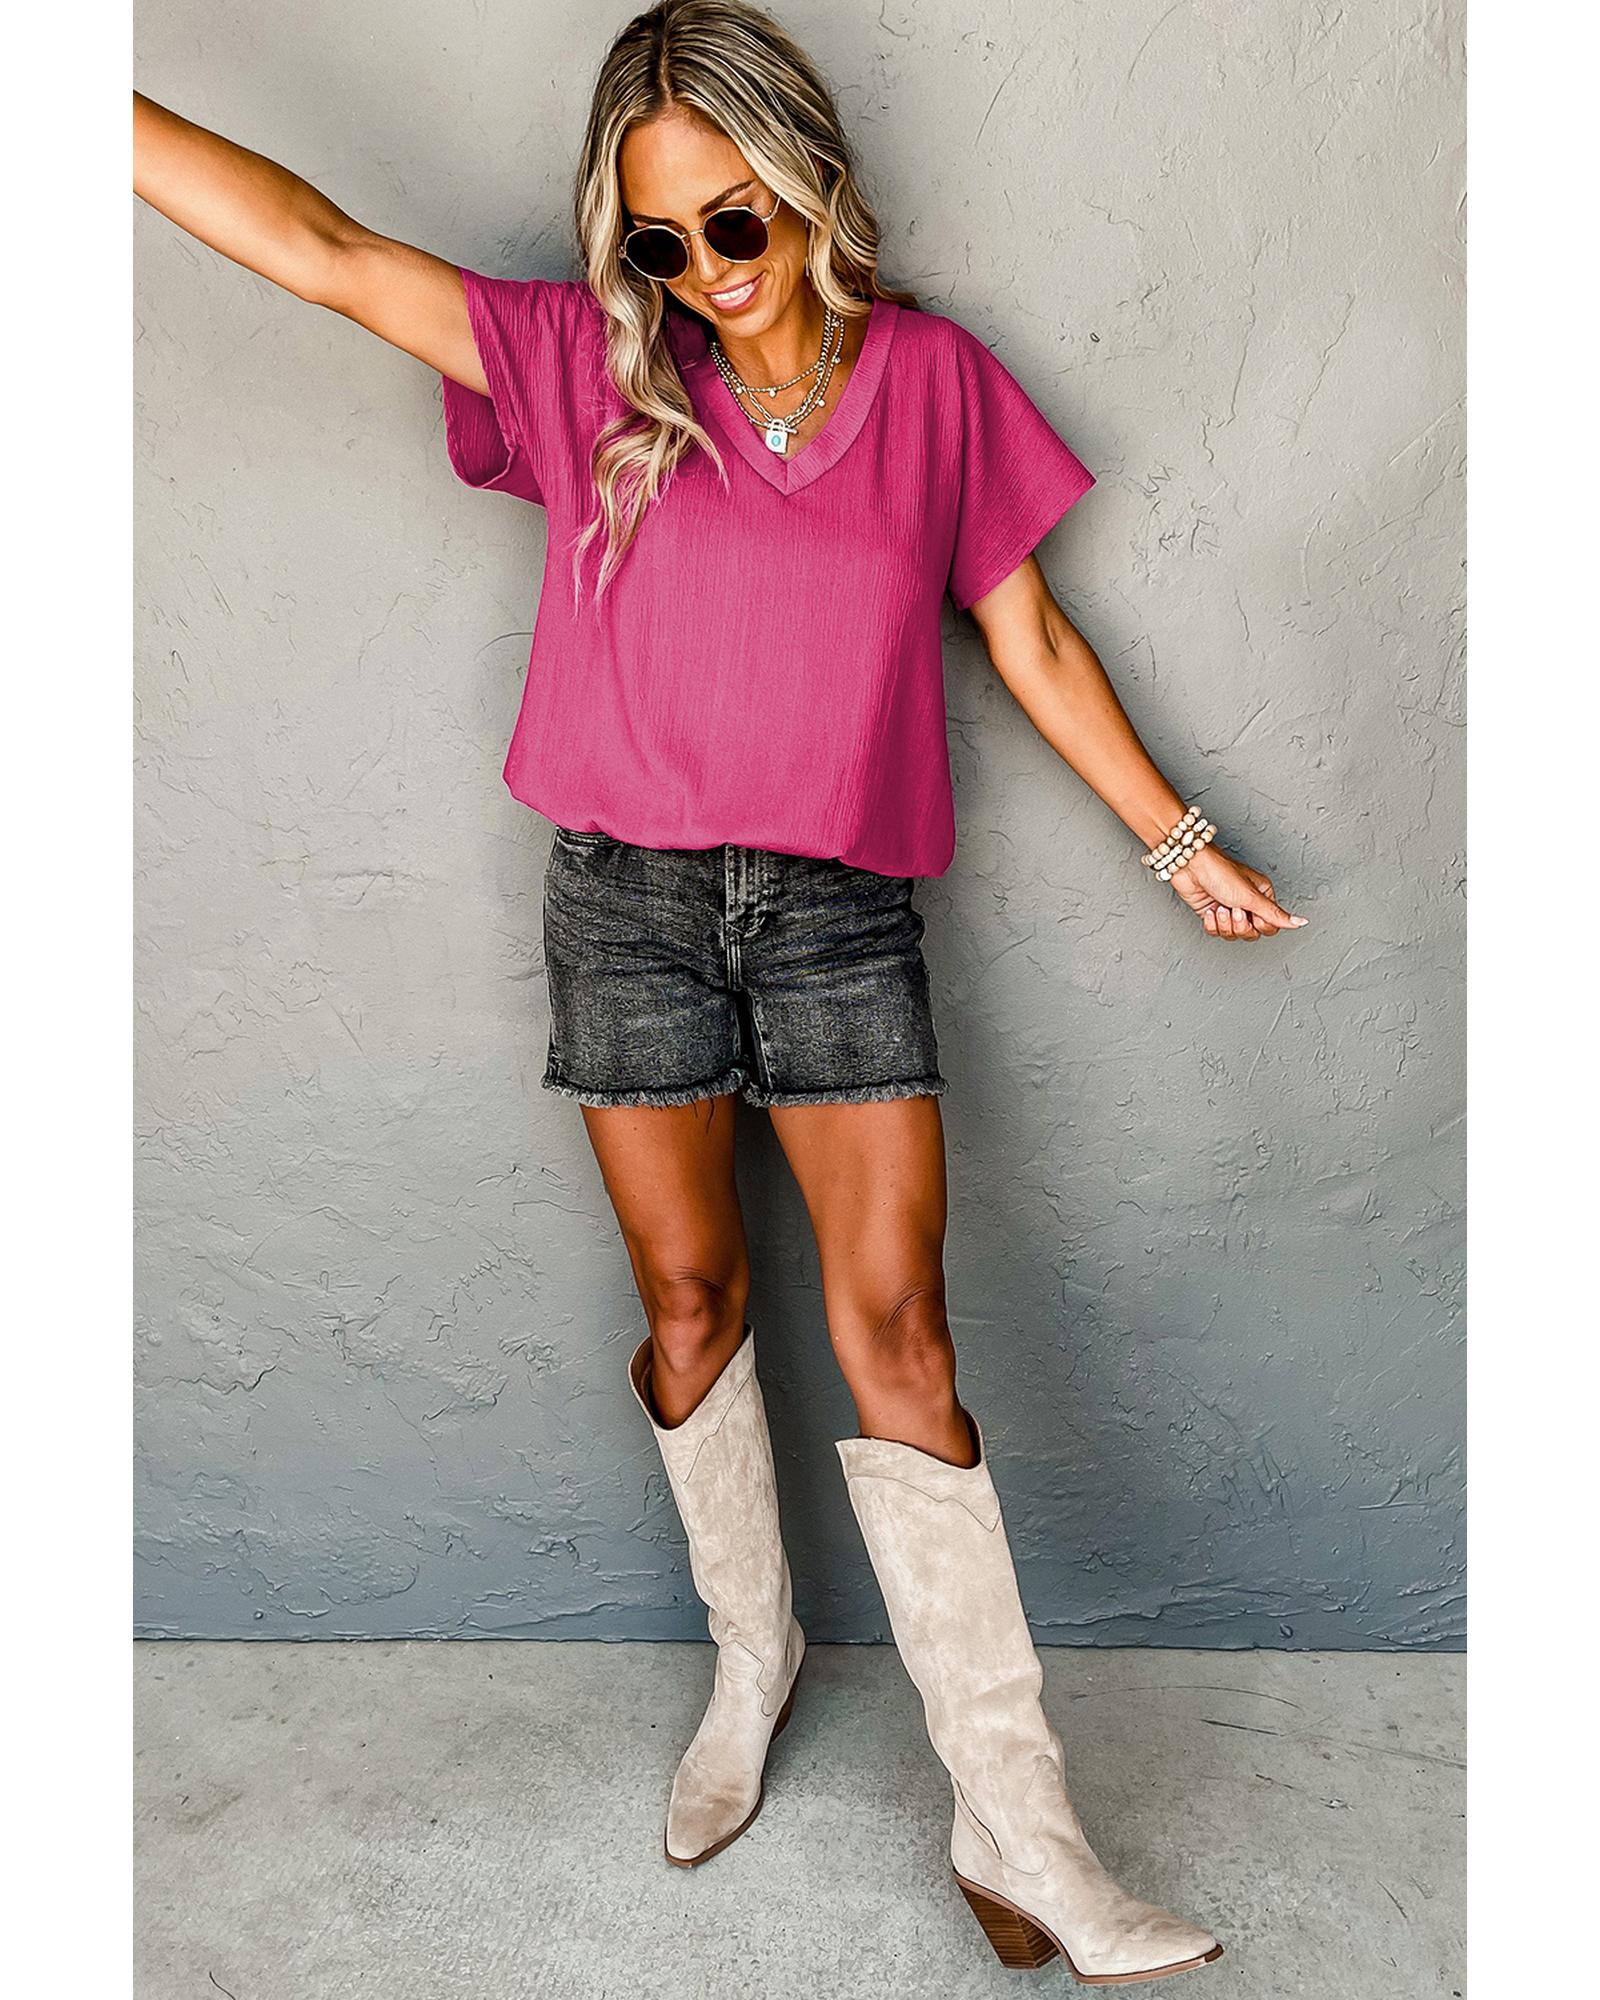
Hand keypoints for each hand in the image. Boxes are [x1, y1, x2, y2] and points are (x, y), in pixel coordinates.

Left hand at [1163, 842, 1308, 940]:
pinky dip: (1211, 924)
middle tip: (1234, 909)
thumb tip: (1301, 923)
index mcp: (1263, 897)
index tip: (1250, 911)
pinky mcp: (1212, 914)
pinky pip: (1216, 932)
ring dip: (1224, 923)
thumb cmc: (1221, 872)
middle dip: (1239, 925)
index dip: (1259, 924)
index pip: (1270, 927)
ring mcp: (1229, 909)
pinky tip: (1209, 910)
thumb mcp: (1251, 897)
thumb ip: (1276, 915)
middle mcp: (1248, 904)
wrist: (1191, 867)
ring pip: (1233, 935)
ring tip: (1219, 906)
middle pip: (1252, 934)